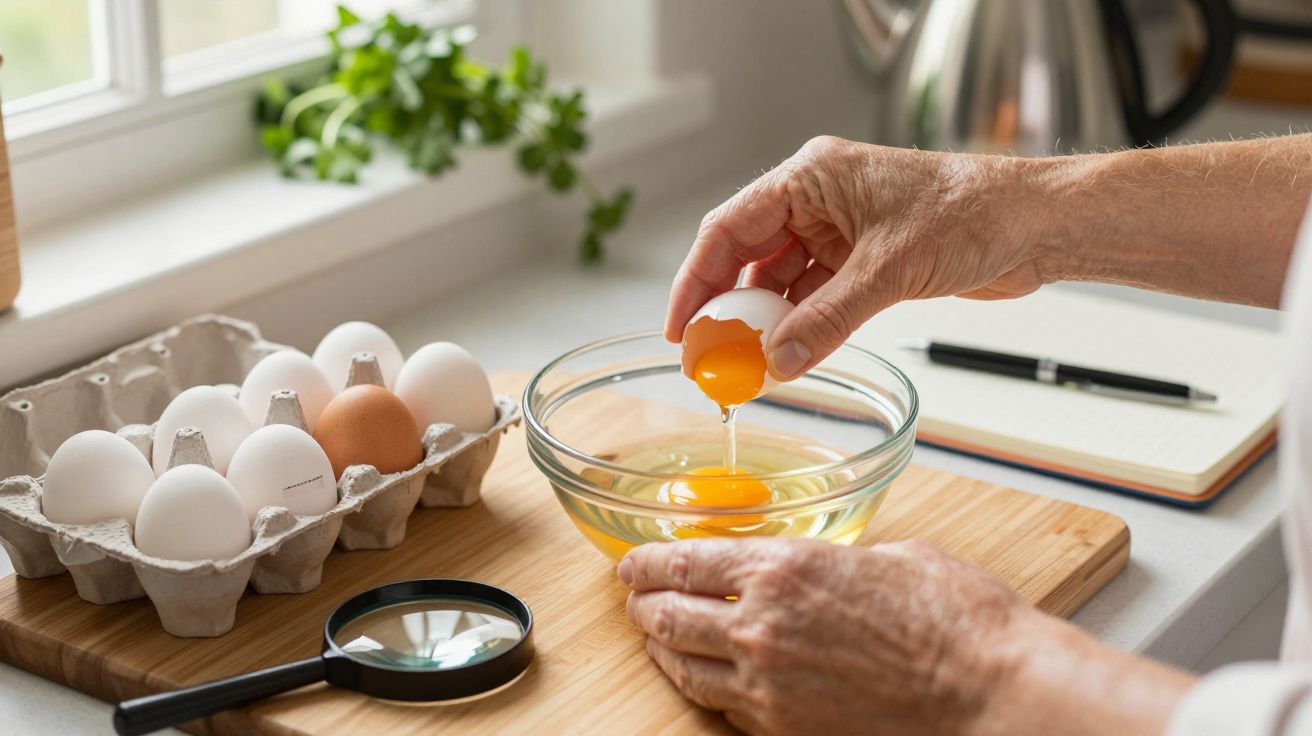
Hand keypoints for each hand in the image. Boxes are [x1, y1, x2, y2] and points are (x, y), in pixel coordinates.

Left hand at [617, 537, 1026, 734]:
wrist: (987, 689)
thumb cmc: (954, 618)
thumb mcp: (887, 557)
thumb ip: (833, 561)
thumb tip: (820, 570)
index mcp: (785, 567)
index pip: (683, 562)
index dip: (645, 563)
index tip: (631, 563)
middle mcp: (762, 623)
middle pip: (666, 614)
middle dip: (641, 604)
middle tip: (634, 598)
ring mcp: (769, 682)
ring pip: (682, 664)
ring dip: (661, 647)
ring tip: (655, 636)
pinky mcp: (784, 727)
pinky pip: (719, 704)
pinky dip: (700, 686)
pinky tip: (702, 675)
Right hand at [665, 137, 1053, 379]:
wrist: (1035, 224)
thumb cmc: (972, 212)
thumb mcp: (889, 270)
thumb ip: (828, 319)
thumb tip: (778, 361)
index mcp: (811, 177)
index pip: (730, 228)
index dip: (696, 280)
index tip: (681, 327)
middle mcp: (818, 201)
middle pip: (748, 258)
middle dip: (728, 309)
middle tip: (708, 358)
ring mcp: (840, 232)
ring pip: (781, 283)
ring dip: (767, 325)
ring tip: (748, 367)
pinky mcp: (863, 261)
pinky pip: (815, 298)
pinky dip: (801, 328)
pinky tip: (789, 356)